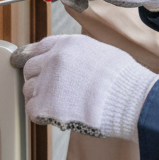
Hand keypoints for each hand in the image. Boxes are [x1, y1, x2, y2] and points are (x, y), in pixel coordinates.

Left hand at [11, 34, 157, 140]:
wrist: (129, 98)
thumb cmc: (123, 79)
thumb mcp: (101, 52)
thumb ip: (78, 54)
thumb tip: (71, 62)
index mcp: (68, 44)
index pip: (40, 47)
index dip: (37, 57)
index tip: (35, 65)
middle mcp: (54, 59)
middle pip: (30, 68)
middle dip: (39, 79)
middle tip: (53, 91)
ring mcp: (48, 82)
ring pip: (29, 90)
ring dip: (40, 98)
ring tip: (61, 105)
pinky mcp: (45, 105)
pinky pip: (32, 110)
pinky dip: (42, 115)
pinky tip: (58, 115)